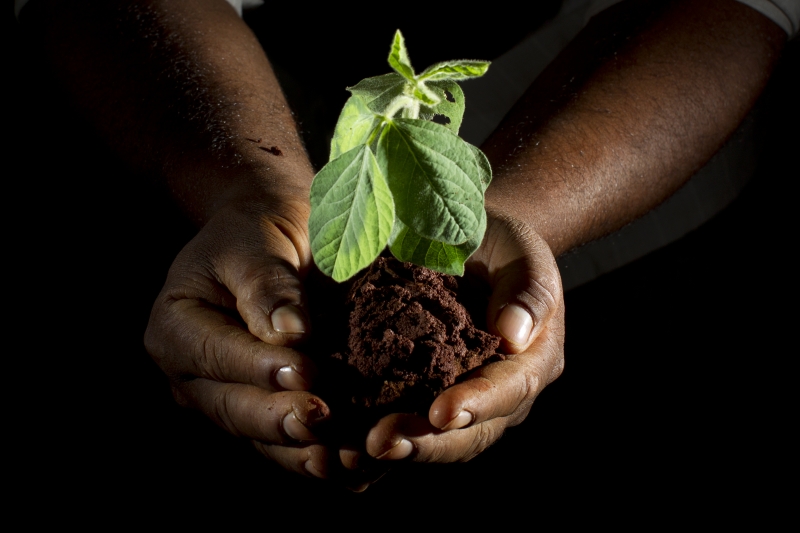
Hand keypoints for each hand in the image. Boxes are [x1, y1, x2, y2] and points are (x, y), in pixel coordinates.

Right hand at [143, 192, 380, 488]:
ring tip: (342, 457)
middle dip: (281, 418)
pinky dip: (318, 456)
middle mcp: (194, 376)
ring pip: (261, 438)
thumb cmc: (258, 233)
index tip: (307, 371)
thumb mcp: (255, 244)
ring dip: (302, 452)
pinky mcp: (263, 415)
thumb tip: (290, 333)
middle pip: (234, 408)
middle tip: (324, 418)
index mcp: (176, 328)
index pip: (216, 355)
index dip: (260, 368)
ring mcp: (227, 401)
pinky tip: (352, 464)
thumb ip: (267, 286)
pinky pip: (287, 445)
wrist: (272, 240)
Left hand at [364, 208, 564, 461]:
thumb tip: (514, 336)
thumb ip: (528, 290)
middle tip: (380, 444)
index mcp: (530, 362)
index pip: (508, 390)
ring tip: (354, 451)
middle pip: (469, 433)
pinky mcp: (422, 395)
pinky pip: (402, 422)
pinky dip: (373, 433)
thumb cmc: (502, 248)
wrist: (470, 247)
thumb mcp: (524, 256)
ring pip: (434, 439)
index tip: (440, 414)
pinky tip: (340, 442)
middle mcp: (497, 393)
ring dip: (396, 447)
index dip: (476, 405)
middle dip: (426, 443)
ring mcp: (460, 399)